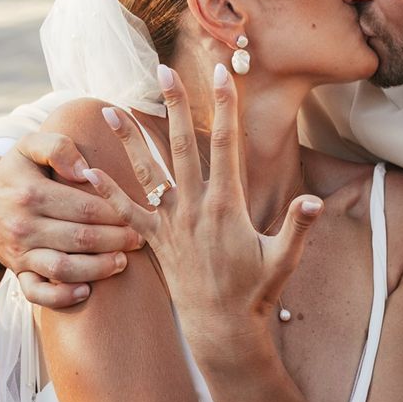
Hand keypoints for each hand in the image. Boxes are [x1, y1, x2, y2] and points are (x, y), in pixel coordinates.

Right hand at [0, 132, 140, 307]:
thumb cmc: (15, 168)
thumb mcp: (30, 144)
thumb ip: (58, 147)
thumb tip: (85, 170)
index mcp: (32, 194)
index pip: (85, 208)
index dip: (116, 213)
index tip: (138, 212)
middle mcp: (24, 226)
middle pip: (80, 239)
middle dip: (116, 240)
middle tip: (140, 238)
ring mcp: (18, 252)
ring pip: (62, 268)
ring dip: (97, 268)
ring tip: (122, 261)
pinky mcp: (15, 270)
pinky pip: (36, 292)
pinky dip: (60, 297)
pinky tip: (86, 291)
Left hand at [84, 63, 322, 360]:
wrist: (221, 329)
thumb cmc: (257, 292)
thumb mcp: (284, 258)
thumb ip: (298, 226)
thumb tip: (315, 200)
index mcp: (226, 204)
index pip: (226, 144)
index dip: (226, 106)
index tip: (222, 74)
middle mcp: (194, 207)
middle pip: (182, 145)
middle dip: (176, 105)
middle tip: (164, 71)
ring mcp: (170, 223)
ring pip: (147, 172)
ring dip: (129, 139)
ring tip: (110, 108)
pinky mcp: (155, 241)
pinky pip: (126, 212)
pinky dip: (106, 191)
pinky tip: (87, 171)